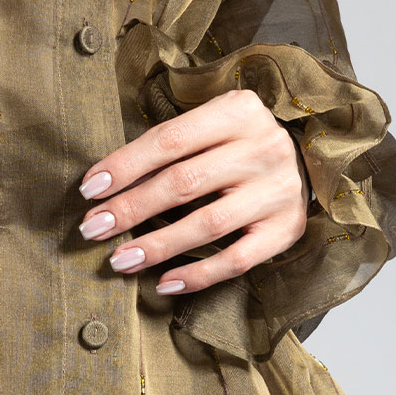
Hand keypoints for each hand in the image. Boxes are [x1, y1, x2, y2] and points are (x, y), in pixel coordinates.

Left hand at [76, 88, 309, 294]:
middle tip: (93, 228)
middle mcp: (263, 148)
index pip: (169, 139)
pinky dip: (197, 274)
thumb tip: (106, 184)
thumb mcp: (211, 126)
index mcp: (238, 112)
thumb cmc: (238, 145)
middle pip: (183, 182)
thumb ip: (171, 146)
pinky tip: (165, 282)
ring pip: (207, 223)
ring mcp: (278, 190)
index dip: (125, 165)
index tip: (90, 189)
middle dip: (130, 208)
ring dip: (157, 246)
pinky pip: (236, 259)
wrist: (305, 163)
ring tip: (120, 260)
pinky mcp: (286, 229)